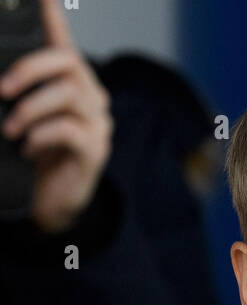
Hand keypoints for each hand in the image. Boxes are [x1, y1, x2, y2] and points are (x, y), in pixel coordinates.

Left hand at [0, 0, 112, 234]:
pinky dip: (41, 135)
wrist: (50, 205)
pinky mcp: (96, 150)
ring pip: (67, 94)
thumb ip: (13, 91)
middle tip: (1, 90)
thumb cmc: (34, 156)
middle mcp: (90, 96)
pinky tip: (28, 148)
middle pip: (68, 62)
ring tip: (10, 130)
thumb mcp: (20, 116)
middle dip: (29, 70)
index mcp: (70, 82)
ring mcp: (97, 123)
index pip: (62, 40)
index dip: (52, 15)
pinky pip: (69, 129)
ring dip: (29, 109)